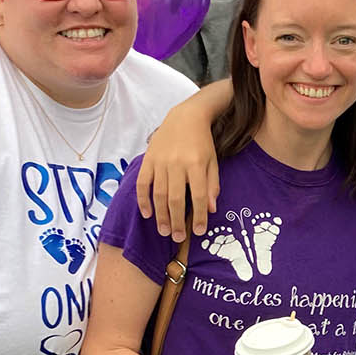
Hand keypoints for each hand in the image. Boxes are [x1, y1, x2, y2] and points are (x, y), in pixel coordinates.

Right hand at [135, 100, 220, 242]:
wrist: (185, 117)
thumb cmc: (202, 142)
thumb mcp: (212, 161)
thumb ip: (212, 185)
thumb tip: (211, 210)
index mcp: (196, 164)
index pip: (199, 195)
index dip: (199, 216)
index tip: (199, 231)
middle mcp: (177, 164)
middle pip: (176, 198)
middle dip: (177, 221)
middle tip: (178, 238)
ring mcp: (160, 162)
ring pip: (158, 194)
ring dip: (161, 215)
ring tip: (164, 231)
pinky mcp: (148, 159)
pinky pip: (142, 183)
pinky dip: (143, 200)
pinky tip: (147, 214)